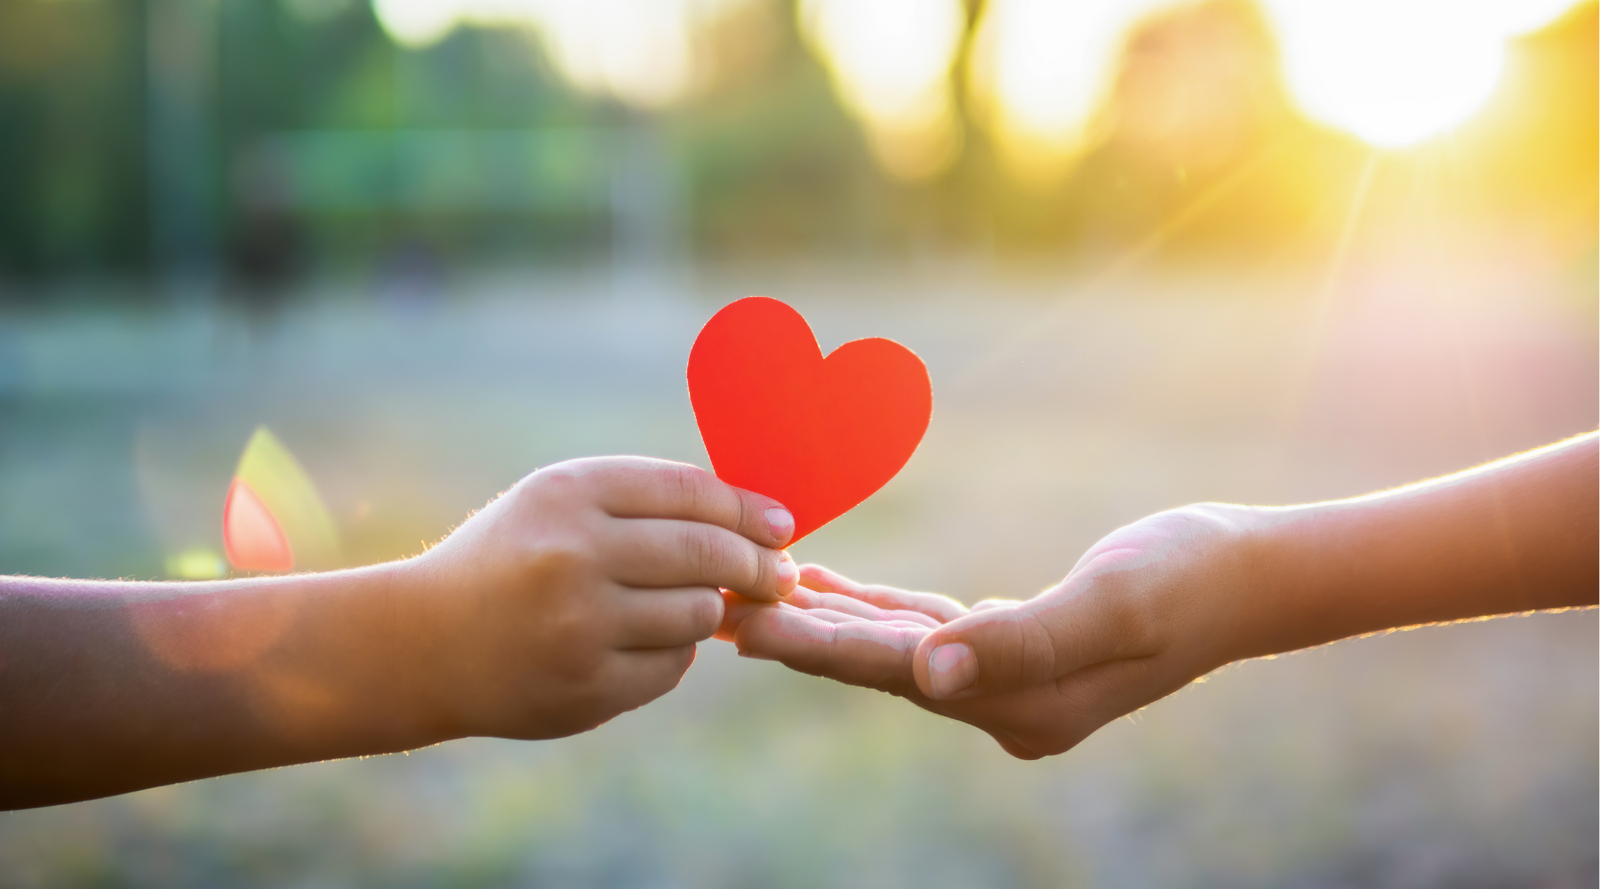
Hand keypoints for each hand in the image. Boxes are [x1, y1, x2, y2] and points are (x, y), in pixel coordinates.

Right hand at [401, 456, 798, 741]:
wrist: (425, 645)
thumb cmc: (510, 559)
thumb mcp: (558, 502)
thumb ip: (646, 500)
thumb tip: (756, 520)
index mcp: (569, 495)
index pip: (690, 492)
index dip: (748, 508)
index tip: (782, 525)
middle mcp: (574, 557)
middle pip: (707, 552)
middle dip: (758, 564)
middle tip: (781, 574)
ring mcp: (580, 628)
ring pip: (697, 613)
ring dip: (709, 610)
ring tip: (697, 605)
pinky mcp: (587, 687)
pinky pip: (672, 665)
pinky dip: (674, 652)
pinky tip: (645, 642)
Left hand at [721, 505, 1256, 758]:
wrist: (1248, 576)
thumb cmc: (1190, 580)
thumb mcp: (1112, 607)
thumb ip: (1023, 642)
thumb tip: (931, 673)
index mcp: (1017, 703)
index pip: (894, 674)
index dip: (816, 647)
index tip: (742, 625)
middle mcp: (1002, 701)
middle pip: (878, 666)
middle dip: (800, 636)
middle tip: (718, 605)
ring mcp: (1007, 677)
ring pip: (892, 645)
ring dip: (826, 618)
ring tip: (756, 588)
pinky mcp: (1013, 642)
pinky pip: (923, 625)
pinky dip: (873, 604)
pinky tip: (829, 580)